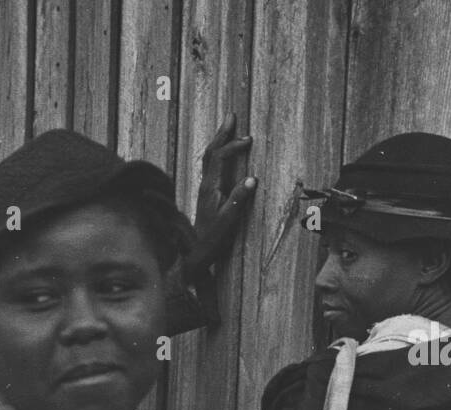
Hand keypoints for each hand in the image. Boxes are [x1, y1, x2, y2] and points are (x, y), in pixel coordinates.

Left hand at [185, 113, 255, 279]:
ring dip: (219, 142)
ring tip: (228, 128)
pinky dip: (218, 155)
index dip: (232, 146)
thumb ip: (239, 200)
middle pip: (210, 153)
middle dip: (222, 134)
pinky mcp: (208, 196)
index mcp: (210, 188)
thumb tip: (253, 179)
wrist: (197, 253)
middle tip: (231, 115)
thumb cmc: (213, 239)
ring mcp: (205, 190)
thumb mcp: (229, 221)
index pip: (219, 158)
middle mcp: (205, 186)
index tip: (248, 141)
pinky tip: (223, 154)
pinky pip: (211, 168)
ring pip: (209, 159)